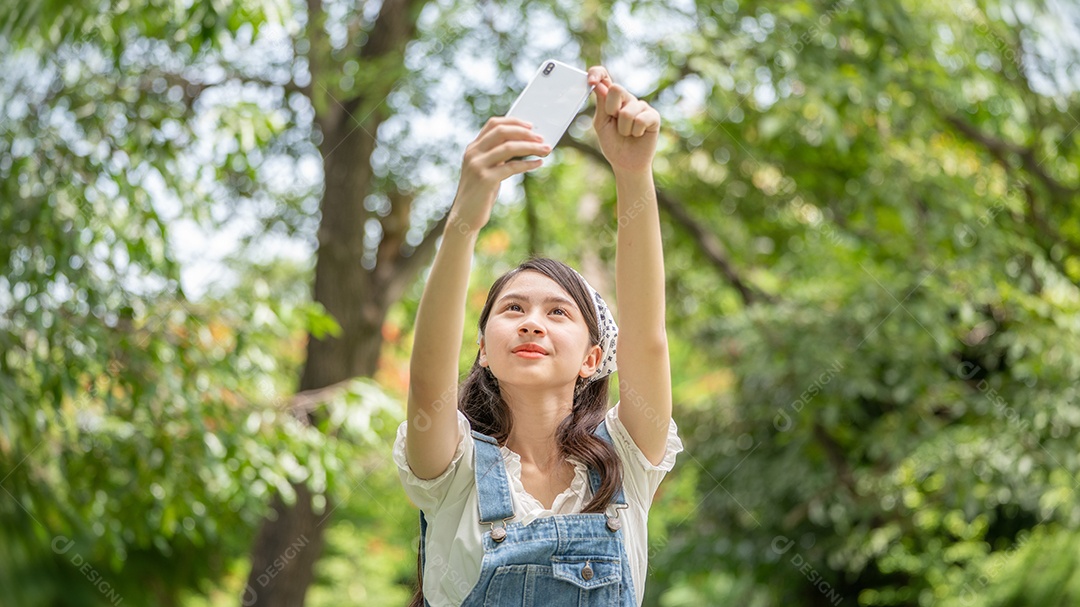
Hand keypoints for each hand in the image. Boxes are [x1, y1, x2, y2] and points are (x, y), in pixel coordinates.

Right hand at [449, 116, 550, 234]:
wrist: (464, 216)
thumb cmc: (480, 193)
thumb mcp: (485, 169)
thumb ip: (497, 155)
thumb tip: (523, 144)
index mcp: (473, 148)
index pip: (493, 124)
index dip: (514, 121)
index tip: (531, 125)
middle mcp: (473, 153)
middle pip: (502, 132)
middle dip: (525, 133)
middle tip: (542, 138)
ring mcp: (478, 165)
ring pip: (509, 147)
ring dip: (531, 147)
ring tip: (546, 150)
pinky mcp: (485, 180)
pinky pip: (512, 167)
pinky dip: (528, 164)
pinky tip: (538, 164)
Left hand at [588, 66, 660, 174]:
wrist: (626, 163)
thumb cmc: (613, 143)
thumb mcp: (601, 124)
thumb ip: (601, 105)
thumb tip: (599, 84)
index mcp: (611, 98)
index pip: (604, 76)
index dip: (597, 73)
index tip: (591, 81)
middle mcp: (627, 99)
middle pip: (617, 89)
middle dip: (611, 110)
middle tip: (614, 122)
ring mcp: (641, 106)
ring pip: (627, 111)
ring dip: (623, 129)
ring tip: (627, 134)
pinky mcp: (653, 116)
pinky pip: (641, 120)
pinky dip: (635, 132)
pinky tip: (638, 135)